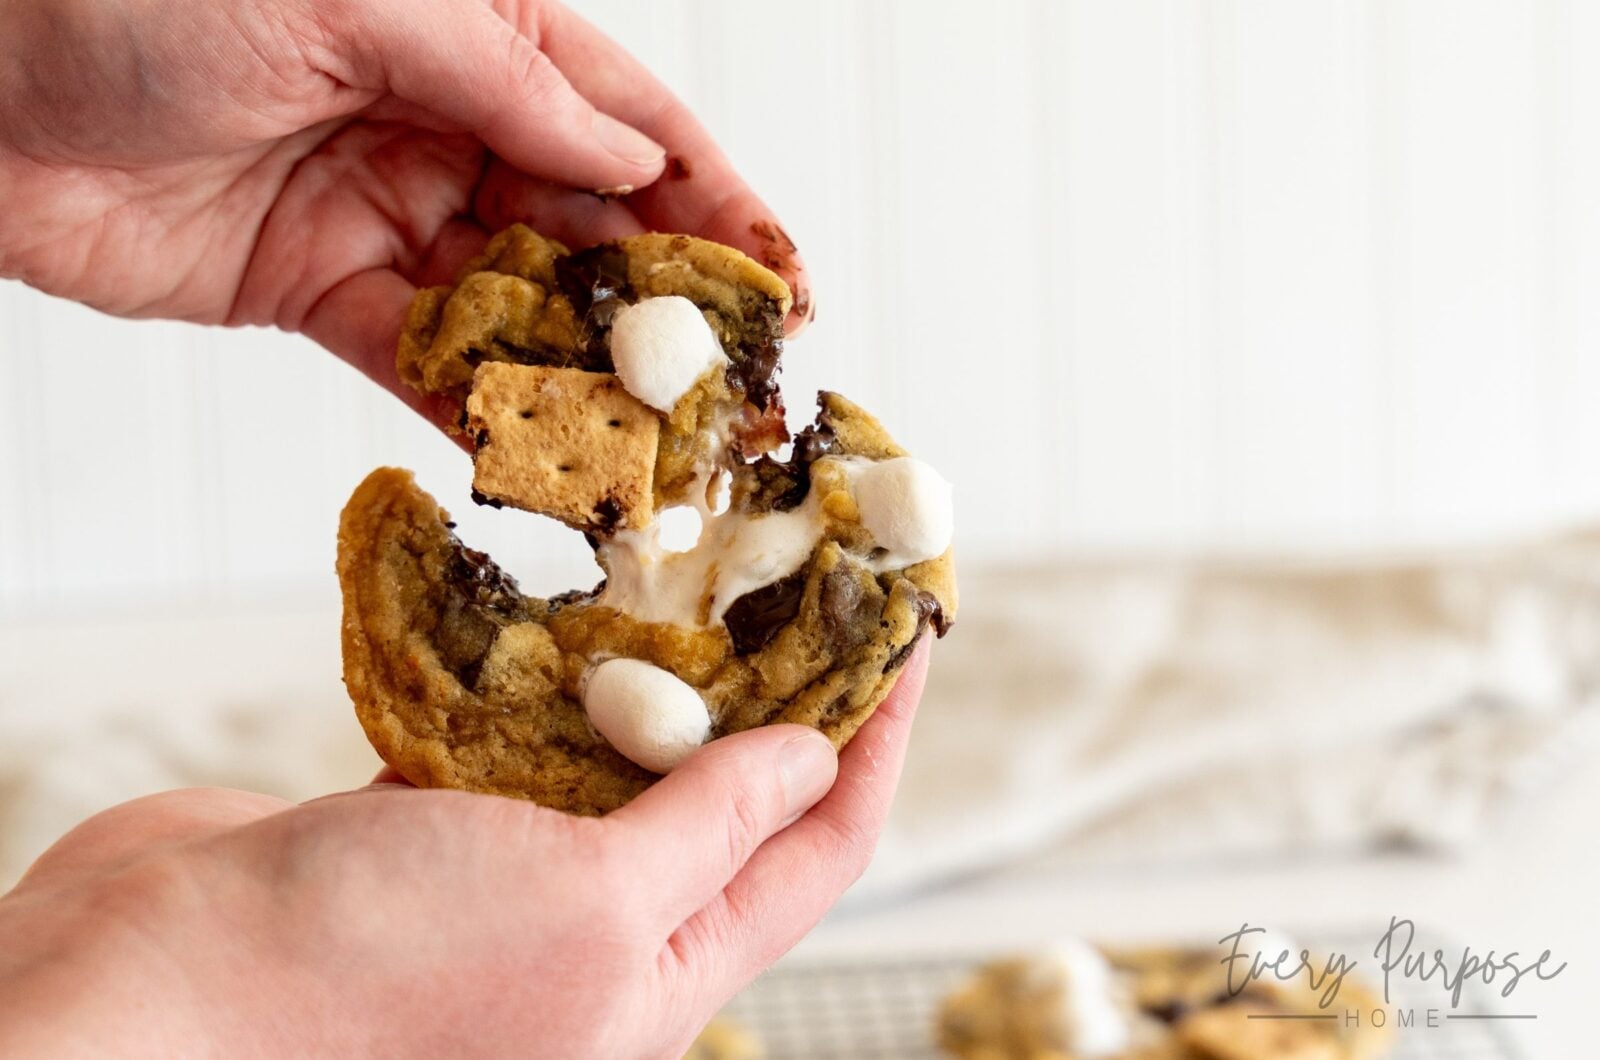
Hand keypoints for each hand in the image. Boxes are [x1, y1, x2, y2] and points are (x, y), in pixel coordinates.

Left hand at [0, 0, 812, 426]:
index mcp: (478, 31)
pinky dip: (479, 404)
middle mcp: (446, 121)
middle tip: (731, 387)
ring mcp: (385, 211)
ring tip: (654, 441)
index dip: (716, 206)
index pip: (631, 123)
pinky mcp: (318, 289)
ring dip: (585, 372)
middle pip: (591, 223)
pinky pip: (423, 357)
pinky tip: (540, 451)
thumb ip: (506, 84)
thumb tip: (630, 155)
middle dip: (665, 305)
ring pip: (518, 302)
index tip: (780, 284)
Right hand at [0, 643, 926, 1057]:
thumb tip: (814, 757)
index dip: (874, 742)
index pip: (816, 849)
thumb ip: (707, 832)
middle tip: (806, 576)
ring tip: (701, 568)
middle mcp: (600, 929)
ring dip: (657, 669)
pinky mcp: (425, 823)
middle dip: (777, 687)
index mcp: (661, 973)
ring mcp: (510, 872)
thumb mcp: (588, 909)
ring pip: (618, 754)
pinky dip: (537, 673)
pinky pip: (512, 734)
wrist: (155, 995)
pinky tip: (558, 609)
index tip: (907, 638)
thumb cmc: (371, 981)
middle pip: (729, 794)